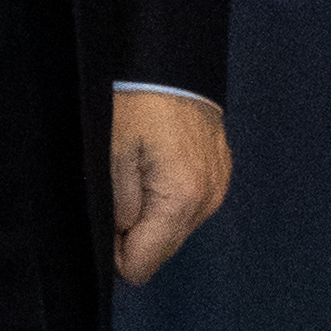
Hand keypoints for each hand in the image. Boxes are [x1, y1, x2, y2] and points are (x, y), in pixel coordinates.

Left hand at [110, 95, 232, 285]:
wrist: (175, 64)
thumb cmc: (137, 106)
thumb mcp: (111, 158)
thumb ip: (117, 211)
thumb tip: (121, 243)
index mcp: (180, 202)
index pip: (140, 266)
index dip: (115, 250)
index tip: (108, 213)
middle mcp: (207, 204)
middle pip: (160, 251)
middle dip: (135, 232)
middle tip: (123, 185)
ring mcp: (219, 190)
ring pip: (174, 231)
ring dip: (153, 214)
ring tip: (142, 170)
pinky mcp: (221, 176)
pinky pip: (189, 208)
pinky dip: (170, 198)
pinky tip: (162, 165)